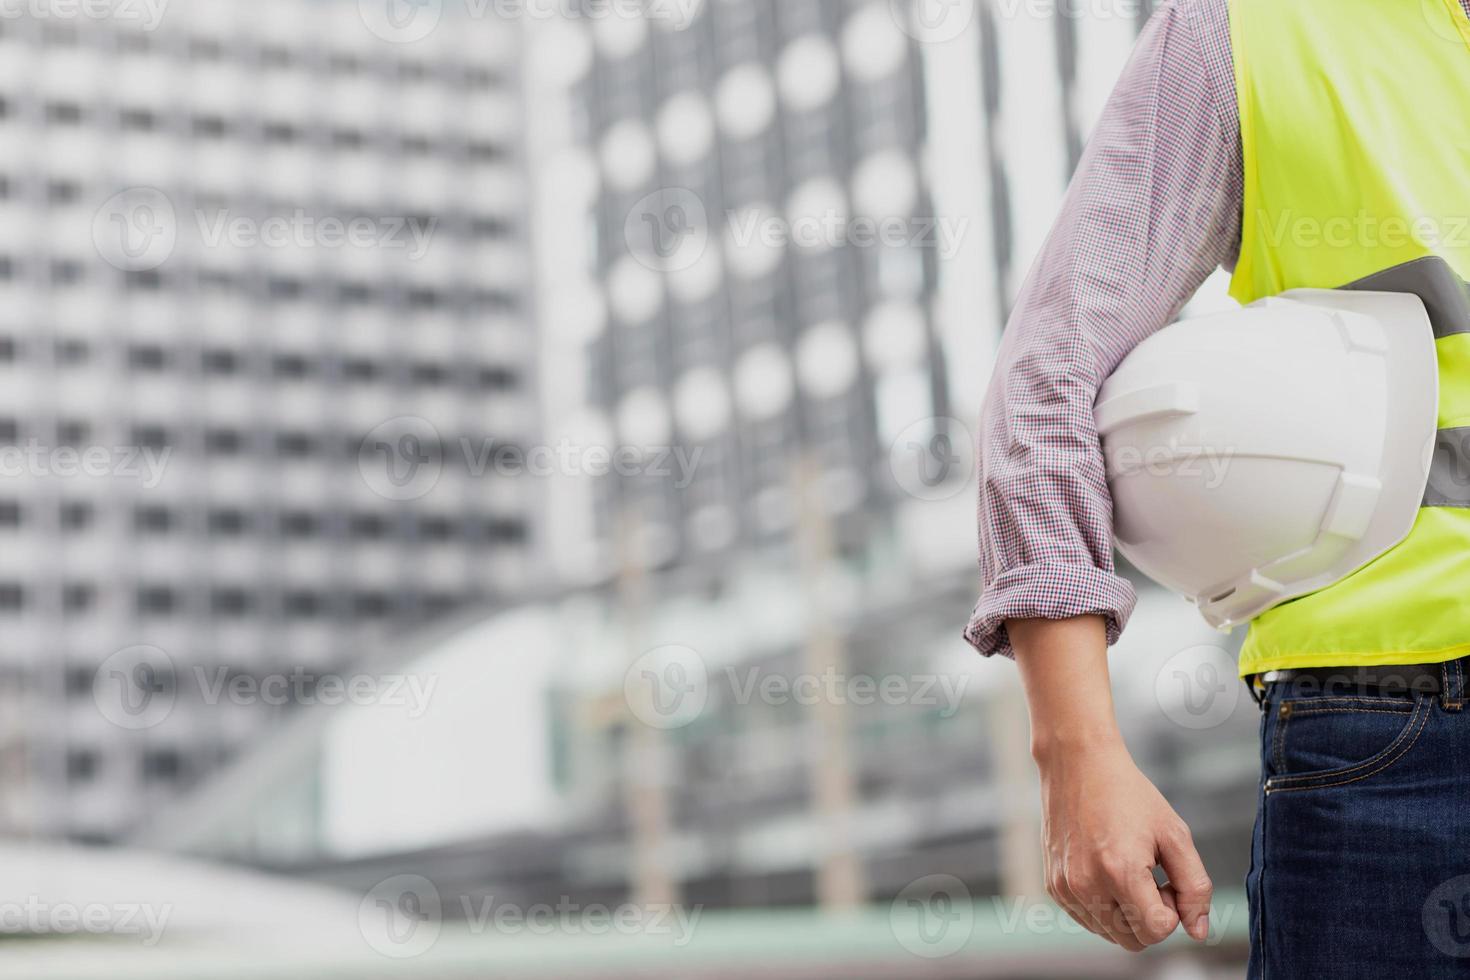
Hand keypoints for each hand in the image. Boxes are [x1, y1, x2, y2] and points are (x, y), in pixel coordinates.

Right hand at [1006, 615, 1211, 950]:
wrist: (1078, 764)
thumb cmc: (1129, 795)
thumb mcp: (1174, 834)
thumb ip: (1195, 887)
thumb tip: (1198, 931)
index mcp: (1120, 872)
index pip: (1157, 931)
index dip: (1172, 911)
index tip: (1166, 879)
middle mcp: (1087, 886)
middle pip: (1133, 940)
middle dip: (1150, 917)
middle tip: (1150, 875)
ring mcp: (1066, 888)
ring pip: (1110, 934)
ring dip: (1127, 914)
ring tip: (1127, 870)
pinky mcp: (1054, 886)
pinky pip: (1088, 919)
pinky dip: (1104, 906)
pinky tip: (1106, 870)